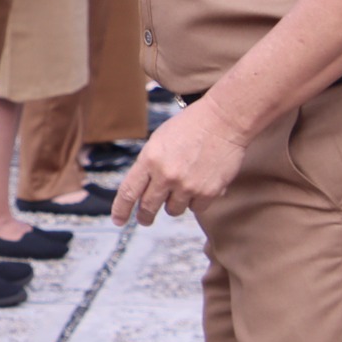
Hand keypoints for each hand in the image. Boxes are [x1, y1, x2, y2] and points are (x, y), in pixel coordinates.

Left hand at [114, 100, 248, 225]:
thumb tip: (141, 190)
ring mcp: (187, 185)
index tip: (118, 220)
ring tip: (182, 186)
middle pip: (148, 207)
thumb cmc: (190, 126)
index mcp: (149, 159)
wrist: (224, 120)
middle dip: (145, 217)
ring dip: (174, 203)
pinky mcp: (208, 192)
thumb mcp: (159, 140)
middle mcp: (166, 175)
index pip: (129, 192)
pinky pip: (196, 209)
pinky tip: (200, 185)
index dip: (121, 209)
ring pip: (173, 210)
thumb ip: (149, 165)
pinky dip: (196, 201)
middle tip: (145, 220)